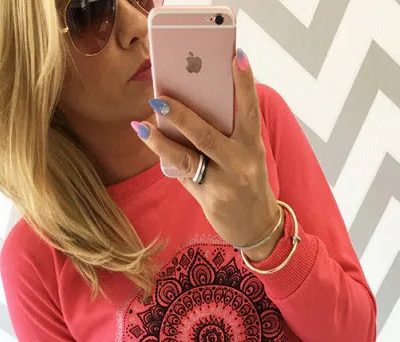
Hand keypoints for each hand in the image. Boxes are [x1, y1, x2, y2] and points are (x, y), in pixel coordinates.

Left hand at [132, 51, 282, 260]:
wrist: (257, 227)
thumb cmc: (247, 183)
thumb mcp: (245, 157)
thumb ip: (222, 137)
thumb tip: (183, 116)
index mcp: (252, 145)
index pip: (250, 110)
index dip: (244, 83)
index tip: (236, 56)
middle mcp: (240, 163)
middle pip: (207, 135)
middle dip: (181, 115)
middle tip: (158, 98)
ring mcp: (224, 183)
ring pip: (188, 158)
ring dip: (161, 141)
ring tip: (142, 125)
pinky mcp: (210, 200)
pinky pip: (184, 175)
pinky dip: (167, 159)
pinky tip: (151, 142)